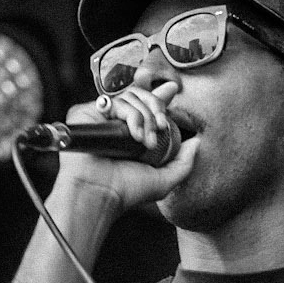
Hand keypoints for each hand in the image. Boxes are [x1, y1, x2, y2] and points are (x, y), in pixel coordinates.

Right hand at [53, 79, 196, 215]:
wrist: (100, 193)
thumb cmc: (127, 191)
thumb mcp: (164, 180)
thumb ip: (183, 163)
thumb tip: (197, 142)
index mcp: (131, 133)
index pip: (146, 106)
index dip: (159, 96)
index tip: (172, 89)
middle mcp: (115, 123)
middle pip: (141, 97)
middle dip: (156, 109)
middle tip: (160, 127)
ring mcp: (101, 117)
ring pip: (130, 97)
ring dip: (145, 117)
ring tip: (145, 141)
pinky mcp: (86, 112)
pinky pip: (115, 101)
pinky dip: (131, 116)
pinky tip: (134, 135)